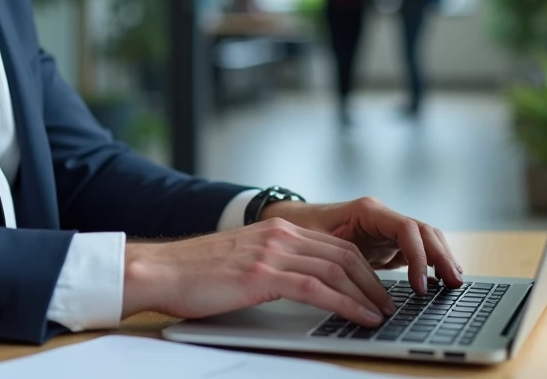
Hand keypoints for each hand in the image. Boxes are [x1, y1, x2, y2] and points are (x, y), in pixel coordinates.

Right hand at [122, 218, 395, 326]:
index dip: (362, 266)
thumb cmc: (194, 274)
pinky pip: (317, 288)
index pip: (334, 243)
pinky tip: (360, 317)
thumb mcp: (243, 263)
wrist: (159, 271)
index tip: (377, 287)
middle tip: (388, 304)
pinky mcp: (263, 274)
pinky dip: (346, 303)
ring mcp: (272, 252)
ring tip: (381, 315)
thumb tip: (300, 289)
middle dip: (372, 280)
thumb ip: (272, 267)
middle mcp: (279, 234)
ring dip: (366, 294)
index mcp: (276, 230)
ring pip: (337, 269)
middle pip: (343, 253)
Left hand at [260, 197, 463, 294]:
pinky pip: (416, 250)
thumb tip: (350, 286)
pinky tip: (439, 281)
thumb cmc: (299, 228)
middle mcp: (382, 216)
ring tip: (454, 284)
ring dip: (441, 258)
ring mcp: (387, 228)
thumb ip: (335, 258)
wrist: (290, 221)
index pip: (407, 228)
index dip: (418, 256)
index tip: (420, 285)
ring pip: (425, 239)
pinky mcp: (386, 242)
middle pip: (423, 231)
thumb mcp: (315, 241)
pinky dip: (430, 263)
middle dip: (441, 256)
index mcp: (367, 210)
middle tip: (454, 285)